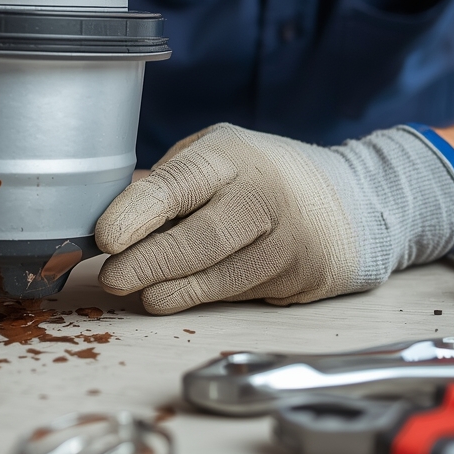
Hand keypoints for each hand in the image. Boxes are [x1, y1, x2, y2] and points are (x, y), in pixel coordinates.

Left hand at [95, 123, 453, 313]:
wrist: (348, 202)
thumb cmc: (258, 174)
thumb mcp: (215, 155)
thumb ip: (167, 180)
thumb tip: (110, 212)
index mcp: (231, 155)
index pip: (179, 182)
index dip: (137, 211)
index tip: (105, 235)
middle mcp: (261, 196)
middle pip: (200, 238)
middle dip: (149, 262)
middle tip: (112, 275)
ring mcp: (284, 243)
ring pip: (218, 277)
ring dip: (169, 290)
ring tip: (137, 290)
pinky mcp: (296, 281)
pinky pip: (236, 295)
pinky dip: (198, 298)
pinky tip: (171, 294)